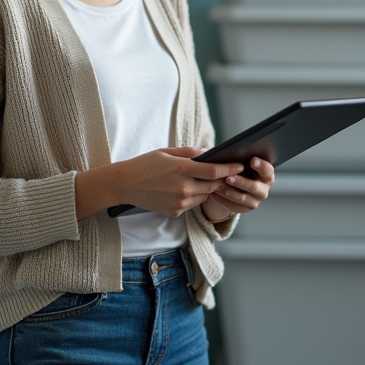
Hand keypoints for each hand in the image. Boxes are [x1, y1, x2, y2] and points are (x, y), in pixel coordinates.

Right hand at [74, 147, 243, 219]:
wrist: (124, 184)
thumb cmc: (145, 164)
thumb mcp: (167, 152)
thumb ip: (190, 153)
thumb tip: (209, 153)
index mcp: (181, 169)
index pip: (213, 171)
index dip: (229, 169)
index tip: (239, 165)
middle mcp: (182, 188)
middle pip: (213, 185)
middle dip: (223, 180)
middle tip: (230, 173)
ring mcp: (179, 202)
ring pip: (204, 196)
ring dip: (207, 189)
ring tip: (204, 180)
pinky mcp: (175, 212)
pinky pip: (192, 204)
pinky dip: (194, 196)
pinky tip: (185, 189)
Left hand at [201, 157, 273, 221]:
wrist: (232, 183)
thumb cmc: (236, 166)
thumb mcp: (238, 160)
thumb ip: (236, 155)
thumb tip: (224, 151)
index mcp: (266, 174)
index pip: (268, 170)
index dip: (261, 165)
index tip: (252, 160)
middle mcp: (264, 189)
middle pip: (254, 187)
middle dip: (241, 182)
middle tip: (229, 177)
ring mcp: (255, 200)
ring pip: (243, 198)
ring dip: (230, 192)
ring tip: (218, 186)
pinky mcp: (245, 208)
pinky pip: (234, 206)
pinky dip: (223, 200)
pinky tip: (213, 193)